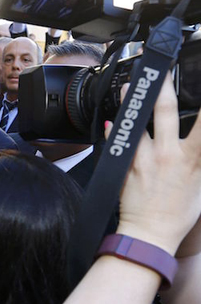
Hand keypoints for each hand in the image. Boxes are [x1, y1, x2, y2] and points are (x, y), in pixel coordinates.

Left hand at [114, 74, 200, 254]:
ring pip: (136, 120)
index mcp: (191, 159)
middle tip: (158, 70)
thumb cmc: (177, 213)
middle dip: (163, 86)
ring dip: (131, 101)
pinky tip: (112, 120)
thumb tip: (197, 142)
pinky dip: (116, 129)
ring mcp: (142, 157)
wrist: (148, 233)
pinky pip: (117, 140)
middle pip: (166, 111)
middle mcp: (166, 154)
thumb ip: (200, 160)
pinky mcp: (124, 163)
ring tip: (128, 86)